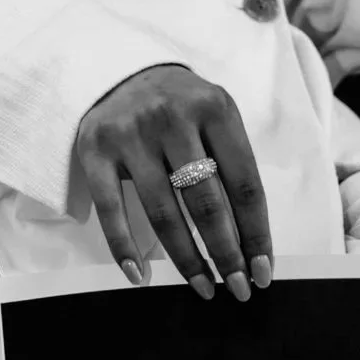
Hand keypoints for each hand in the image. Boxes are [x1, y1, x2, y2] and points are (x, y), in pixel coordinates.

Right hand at [75, 63, 272, 299]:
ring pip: (163, 213)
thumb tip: (252, 242)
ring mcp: (131, 134)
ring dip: (186, 259)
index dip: (256, 234)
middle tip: (238, 289)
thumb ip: (233, 165)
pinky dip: (124, 247)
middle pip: (205, 203)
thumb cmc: (180, 107)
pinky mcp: (96, 149)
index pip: (244, 184)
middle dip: (226, 253)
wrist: (120, 70)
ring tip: (204, 287)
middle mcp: (172, 118)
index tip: (263, 272)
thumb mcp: (215, 117)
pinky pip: (111, 209)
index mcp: (215, 109)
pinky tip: (140, 276)